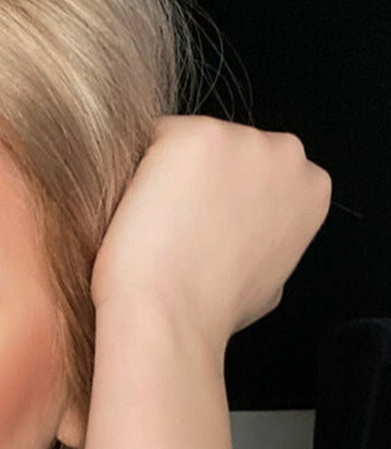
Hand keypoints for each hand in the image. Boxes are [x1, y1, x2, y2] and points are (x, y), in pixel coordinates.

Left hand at [90, 116, 331, 351]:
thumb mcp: (271, 279)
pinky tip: (142, 211)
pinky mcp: (194, 134)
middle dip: (201, 178)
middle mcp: (286, 154)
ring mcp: (240, 139)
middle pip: (227, 149)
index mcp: (310, 188)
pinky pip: (152, 140)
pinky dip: (139, 169)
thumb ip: (270, 241)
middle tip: (180, 228)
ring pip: (188, 143)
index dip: (224, 200)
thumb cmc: (212, 308)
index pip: (257, 173)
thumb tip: (253, 240)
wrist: (170, 313)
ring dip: (168, 173)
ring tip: (161, 225)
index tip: (208, 228)